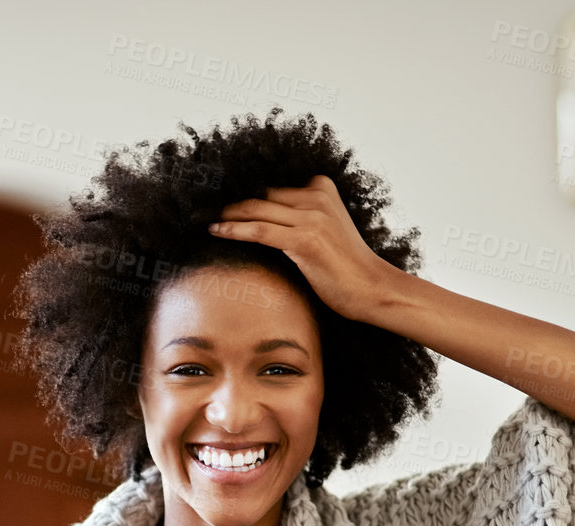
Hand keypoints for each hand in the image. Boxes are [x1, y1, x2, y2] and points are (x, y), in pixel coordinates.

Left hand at [207, 174, 403, 323]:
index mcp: (322, 189)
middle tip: (202, 209)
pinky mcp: (306, 240)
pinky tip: (215, 231)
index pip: (271, 188)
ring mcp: (312, 217)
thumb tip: (260, 221)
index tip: (219, 202)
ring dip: (226, 215)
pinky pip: (259, 231)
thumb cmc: (345, 268)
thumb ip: (298, 219)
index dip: (243, 195)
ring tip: (203, 220)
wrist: (371, 289)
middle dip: (231, 203)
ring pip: (256, 210)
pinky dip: (234, 230)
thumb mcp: (323, 232)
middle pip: (260, 195)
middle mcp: (316, 197)